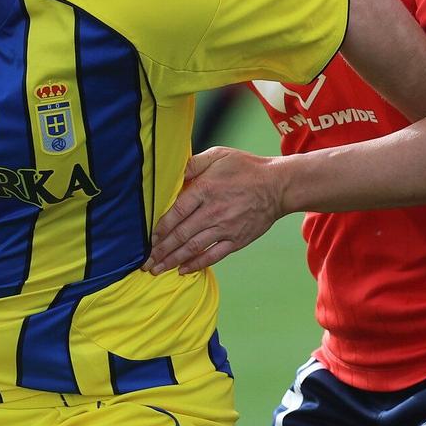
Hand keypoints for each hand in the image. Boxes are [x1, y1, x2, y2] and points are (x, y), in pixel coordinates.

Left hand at [148, 147, 288, 273]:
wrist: (278, 186)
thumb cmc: (246, 168)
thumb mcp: (218, 155)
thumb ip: (193, 164)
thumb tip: (172, 174)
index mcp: (206, 189)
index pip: (176, 212)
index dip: (160, 228)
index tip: (148, 238)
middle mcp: (214, 211)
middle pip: (181, 234)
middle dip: (161, 250)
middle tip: (146, 262)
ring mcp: (226, 227)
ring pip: (193, 248)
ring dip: (173, 260)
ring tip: (157, 269)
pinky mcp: (237, 240)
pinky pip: (213, 255)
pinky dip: (197, 264)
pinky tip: (182, 270)